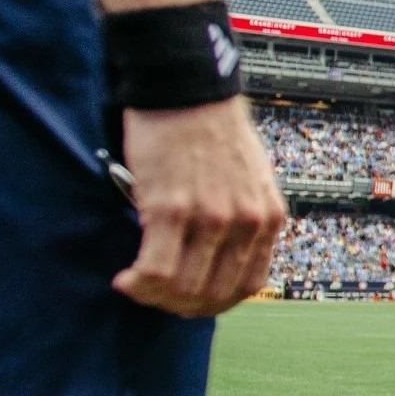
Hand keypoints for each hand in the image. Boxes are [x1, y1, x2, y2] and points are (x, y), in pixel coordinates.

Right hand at [113, 99, 288, 316]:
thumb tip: (219, 258)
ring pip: (183, 288)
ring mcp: (211, 218)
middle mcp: (246, 223)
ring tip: (136, 285)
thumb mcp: (250, 179)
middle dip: (179, 305)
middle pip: (214, 294)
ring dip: (154, 297)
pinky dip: (138, 283)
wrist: (186, 90)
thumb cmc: (211, 131)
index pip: (248, 286)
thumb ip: (242, 217)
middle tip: (154, 296)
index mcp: (268, 217)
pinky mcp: (171, 209)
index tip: (188, 300)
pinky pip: (155, 270)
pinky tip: (126, 278)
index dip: (214, 302)